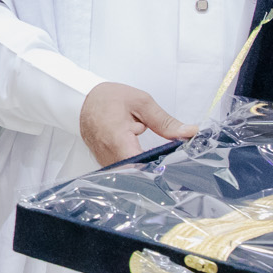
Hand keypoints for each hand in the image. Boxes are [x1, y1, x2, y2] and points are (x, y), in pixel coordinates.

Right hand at [79, 82, 195, 166]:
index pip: (140, 165)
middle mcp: (108, 154)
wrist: (83, 100)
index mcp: (117, 138)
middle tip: (171, 160)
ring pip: (131, 174)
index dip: (159, 168)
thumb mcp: (141, 103)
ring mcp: (105, 160)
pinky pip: (124, 170)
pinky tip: (144, 155)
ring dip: (146, 167)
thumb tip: (189, 132)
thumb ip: (165, 121)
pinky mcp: (105, 162)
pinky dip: (137, 164)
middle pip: (138, 173)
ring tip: (157, 156)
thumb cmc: (109, 98)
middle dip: (156, 168)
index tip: (174, 164)